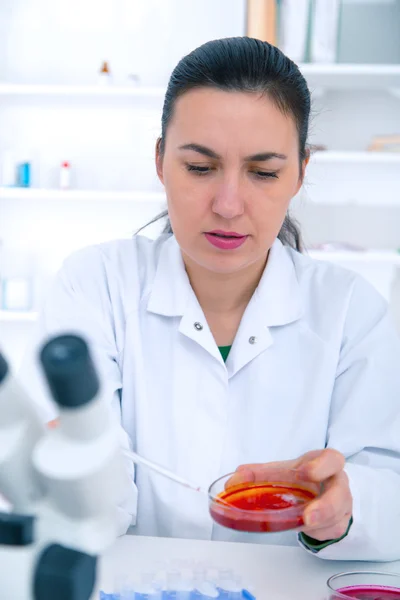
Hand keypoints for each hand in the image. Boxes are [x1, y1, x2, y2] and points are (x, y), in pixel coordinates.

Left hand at [231, 449, 351, 541]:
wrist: (319, 490)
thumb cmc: (301, 477)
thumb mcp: (282, 470)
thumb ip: (258, 474)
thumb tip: (233, 481)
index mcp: (325, 463)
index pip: (332, 459)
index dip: (320, 466)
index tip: (302, 473)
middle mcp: (337, 484)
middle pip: (340, 494)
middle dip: (326, 506)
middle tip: (308, 516)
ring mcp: (341, 506)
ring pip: (335, 518)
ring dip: (318, 523)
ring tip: (303, 523)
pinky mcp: (338, 524)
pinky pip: (330, 532)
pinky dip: (316, 533)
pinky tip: (305, 528)